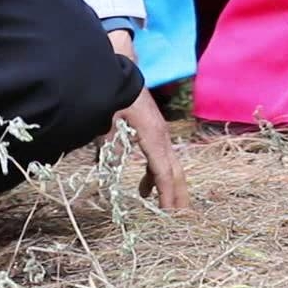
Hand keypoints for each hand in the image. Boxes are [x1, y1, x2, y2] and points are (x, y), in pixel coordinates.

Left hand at [106, 31, 187, 208]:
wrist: (120, 69)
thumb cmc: (113, 95)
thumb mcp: (107, 121)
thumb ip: (111, 146)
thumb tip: (109, 170)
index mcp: (153, 136)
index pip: (164, 171)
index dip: (168, 194)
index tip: (171, 215)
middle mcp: (161, 137)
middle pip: (175, 171)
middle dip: (178, 195)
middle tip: (181, 219)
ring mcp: (159, 133)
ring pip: (169, 165)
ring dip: (167, 187)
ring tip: (162, 208)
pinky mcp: (153, 131)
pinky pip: (160, 158)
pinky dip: (156, 175)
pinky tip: (144, 188)